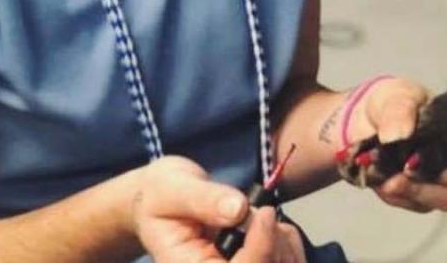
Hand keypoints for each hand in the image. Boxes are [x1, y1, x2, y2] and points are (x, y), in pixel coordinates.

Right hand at [130, 156, 306, 261]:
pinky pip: (283, 262)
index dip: (259, 249)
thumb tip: (238, 210)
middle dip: (273, 245)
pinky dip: (288, 244)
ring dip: (283, 244)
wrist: (159, 201)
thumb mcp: (174, 190)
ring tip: (264, 219)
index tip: (265, 213)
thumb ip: (204, 200)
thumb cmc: (161, 195)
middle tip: (264, 213)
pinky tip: (272, 227)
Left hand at [347, 77, 446, 210]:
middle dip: (427, 185)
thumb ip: (400, 110)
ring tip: (384, 173)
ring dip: (406, 188)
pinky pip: (405, 202)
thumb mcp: (398, 95)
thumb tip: (397, 135)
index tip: (444, 168)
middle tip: (404, 170)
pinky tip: (376, 172)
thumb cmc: (396, 101)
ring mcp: (435, 186)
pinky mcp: (411, 195)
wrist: (366, 118)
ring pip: (429, 202)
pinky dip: (389, 188)